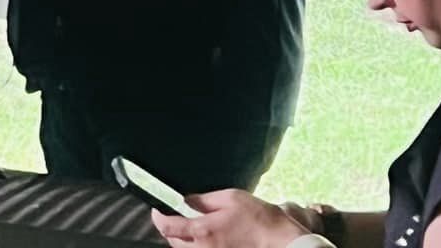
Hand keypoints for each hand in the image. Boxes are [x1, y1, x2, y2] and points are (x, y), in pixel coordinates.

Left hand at [152, 190, 301, 247]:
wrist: (283, 243)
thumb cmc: (260, 219)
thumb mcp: (230, 198)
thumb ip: (204, 199)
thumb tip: (186, 200)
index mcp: (204, 231)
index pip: (168, 227)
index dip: (158, 217)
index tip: (157, 210)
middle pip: (173, 242)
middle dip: (170, 230)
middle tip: (175, 218)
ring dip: (184, 242)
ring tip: (192, 230)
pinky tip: (207, 241)